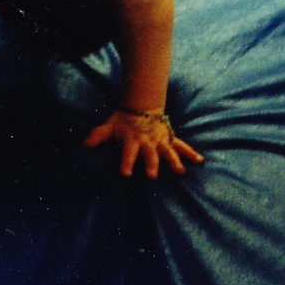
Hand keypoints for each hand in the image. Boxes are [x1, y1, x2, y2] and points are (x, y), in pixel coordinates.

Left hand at [84, 110, 203, 178]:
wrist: (141, 108)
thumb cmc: (123, 122)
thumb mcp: (109, 126)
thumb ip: (98, 135)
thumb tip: (85, 143)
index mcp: (132, 140)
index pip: (128, 152)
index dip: (126, 162)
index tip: (125, 174)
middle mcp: (147, 141)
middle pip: (150, 154)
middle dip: (151, 164)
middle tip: (152, 176)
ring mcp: (160, 140)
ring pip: (168, 151)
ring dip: (174, 160)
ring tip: (180, 171)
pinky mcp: (169, 139)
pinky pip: (181, 146)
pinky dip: (191, 153)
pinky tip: (200, 161)